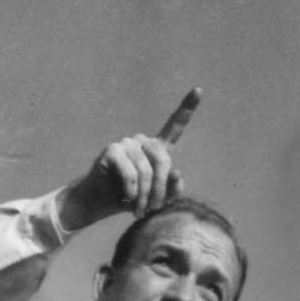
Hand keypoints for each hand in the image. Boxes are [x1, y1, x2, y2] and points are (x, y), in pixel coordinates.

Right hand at [59, 88, 201, 228]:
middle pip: (163, 160)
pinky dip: (132, 191)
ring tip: (140, 211)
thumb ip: (172, 188)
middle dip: (160, 189)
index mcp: (157, 148)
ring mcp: (126, 143)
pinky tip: (128, 200)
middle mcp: (142, 141)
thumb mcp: (156, 198)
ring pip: (145, 171)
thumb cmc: (130, 199)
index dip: (187, 108)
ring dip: (144, 196)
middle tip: (153, 209)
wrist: (100, 203)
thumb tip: (176, 173)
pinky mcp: (112, 150)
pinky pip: (130, 173)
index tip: (199, 89)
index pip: (175, 125)